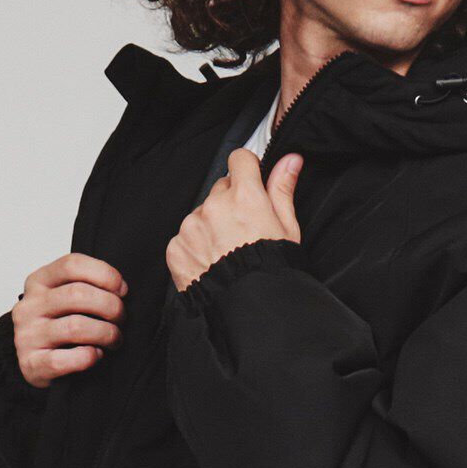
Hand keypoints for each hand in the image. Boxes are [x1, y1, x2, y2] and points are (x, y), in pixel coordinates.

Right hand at [12, 252, 127, 388]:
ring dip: (106, 333)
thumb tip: (121, 290)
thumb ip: (85, 288)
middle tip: (121, 319)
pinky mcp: (32, 364)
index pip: (72, 265)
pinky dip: (89, 357)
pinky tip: (96, 355)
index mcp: (38, 282)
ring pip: (76, 326)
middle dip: (111, 307)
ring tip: (114, 340)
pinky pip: (66, 359)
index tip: (123, 291)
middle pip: (78, 294)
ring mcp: (28, 335)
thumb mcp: (63, 300)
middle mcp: (29, 306)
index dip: (105, 275)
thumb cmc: (57, 329)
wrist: (32, 365)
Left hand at [165, 149, 302, 292]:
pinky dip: (196, 245)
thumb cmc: (271, 270)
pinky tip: (212, 261)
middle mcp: (214, 206)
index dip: (247, 169)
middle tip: (244, 229)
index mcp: (244, 197)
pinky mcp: (176, 246)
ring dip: (211, 224)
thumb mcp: (286, 228)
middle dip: (231, 202)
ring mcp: (191, 226)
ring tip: (227, 251)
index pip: (239, 159)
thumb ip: (283, 189)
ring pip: (201, 213)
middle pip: (220, 188)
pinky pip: (185, 236)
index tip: (251, 182)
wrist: (248, 308)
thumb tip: (290, 160)